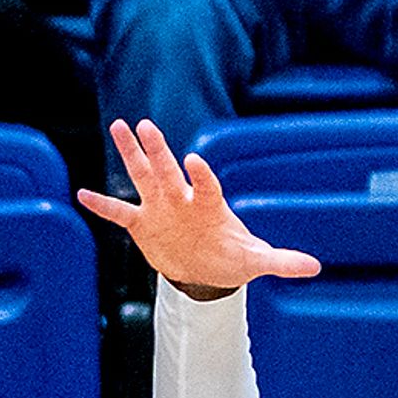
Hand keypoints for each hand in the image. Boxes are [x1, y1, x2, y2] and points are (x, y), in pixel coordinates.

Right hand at [81, 119, 323, 294]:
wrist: (208, 272)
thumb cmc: (233, 259)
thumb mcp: (257, 262)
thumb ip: (281, 261)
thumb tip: (315, 267)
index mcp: (210, 207)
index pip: (206, 186)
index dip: (201, 175)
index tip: (194, 160)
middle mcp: (182, 201)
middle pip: (168, 171)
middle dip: (157, 150)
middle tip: (144, 124)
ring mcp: (161, 210)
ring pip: (143, 178)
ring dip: (132, 155)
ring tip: (119, 128)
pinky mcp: (143, 224)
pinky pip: (119, 212)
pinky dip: (102, 206)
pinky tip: (82, 195)